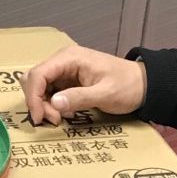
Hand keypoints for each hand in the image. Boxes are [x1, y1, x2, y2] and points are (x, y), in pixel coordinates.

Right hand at [23, 46, 145, 125]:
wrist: (143, 84)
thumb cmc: (127, 86)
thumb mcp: (105, 94)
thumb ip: (79, 97)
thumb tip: (54, 103)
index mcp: (69, 58)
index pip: (38, 74)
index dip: (33, 96)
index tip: (40, 118)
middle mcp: (62, 61)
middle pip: (34, 79)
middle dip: (38, 102)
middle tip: (55, 119)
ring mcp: (64, 70)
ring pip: (39, 87)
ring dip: (44, 105)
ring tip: (61, 118)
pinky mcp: (67, 80)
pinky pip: (49, 92)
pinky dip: (52, 104)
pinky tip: (66, 113)